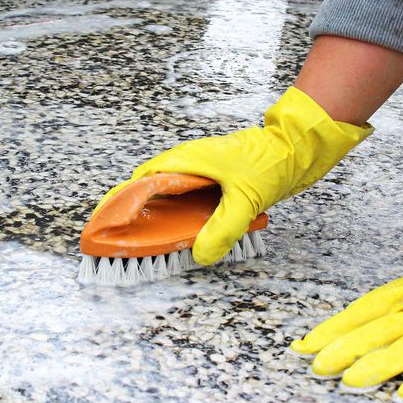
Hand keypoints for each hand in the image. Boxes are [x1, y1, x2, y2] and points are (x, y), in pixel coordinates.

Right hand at [94, 86, 371, 264]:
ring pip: (169, 195)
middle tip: (128, 242)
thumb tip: (200, 255)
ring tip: (154, 243)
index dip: (121, 201)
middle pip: (151, 190)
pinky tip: (188, 233)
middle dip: (138, 215)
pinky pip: (187, 198)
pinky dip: (182, 215)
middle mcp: (187, 163)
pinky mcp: (213, 179)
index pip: (141, 181)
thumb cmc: (269, 162)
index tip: (107, 223)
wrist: (295, 147)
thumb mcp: (245, 199)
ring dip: (161, 217)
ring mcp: (200, 171)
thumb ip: (222, 228)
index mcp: (186, 161)